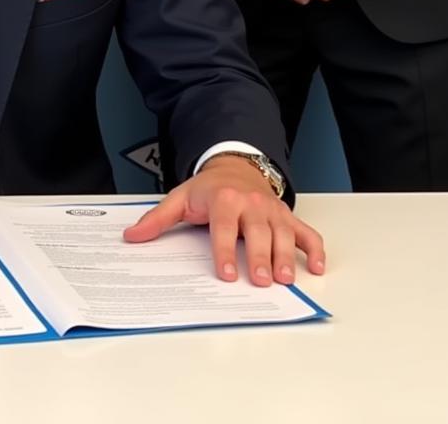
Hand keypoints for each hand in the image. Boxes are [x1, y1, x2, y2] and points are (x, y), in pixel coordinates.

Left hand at [123, 155, 325, 285]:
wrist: (234, 166)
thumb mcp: (180, 199)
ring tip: (285, 279)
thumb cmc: (208, 189)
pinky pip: (306, 232)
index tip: (227, 274)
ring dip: (286, 256)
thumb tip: (131, 236)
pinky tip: (316, 268)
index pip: (224, 228)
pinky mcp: (287, 217)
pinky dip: (315, 249)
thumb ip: (157, 220)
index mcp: (223, 199)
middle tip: (261, 280)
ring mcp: (272, 211)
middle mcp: (251, 204)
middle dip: (260, 257)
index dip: (225, 251)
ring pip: (284, 234)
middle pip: (258, 232)